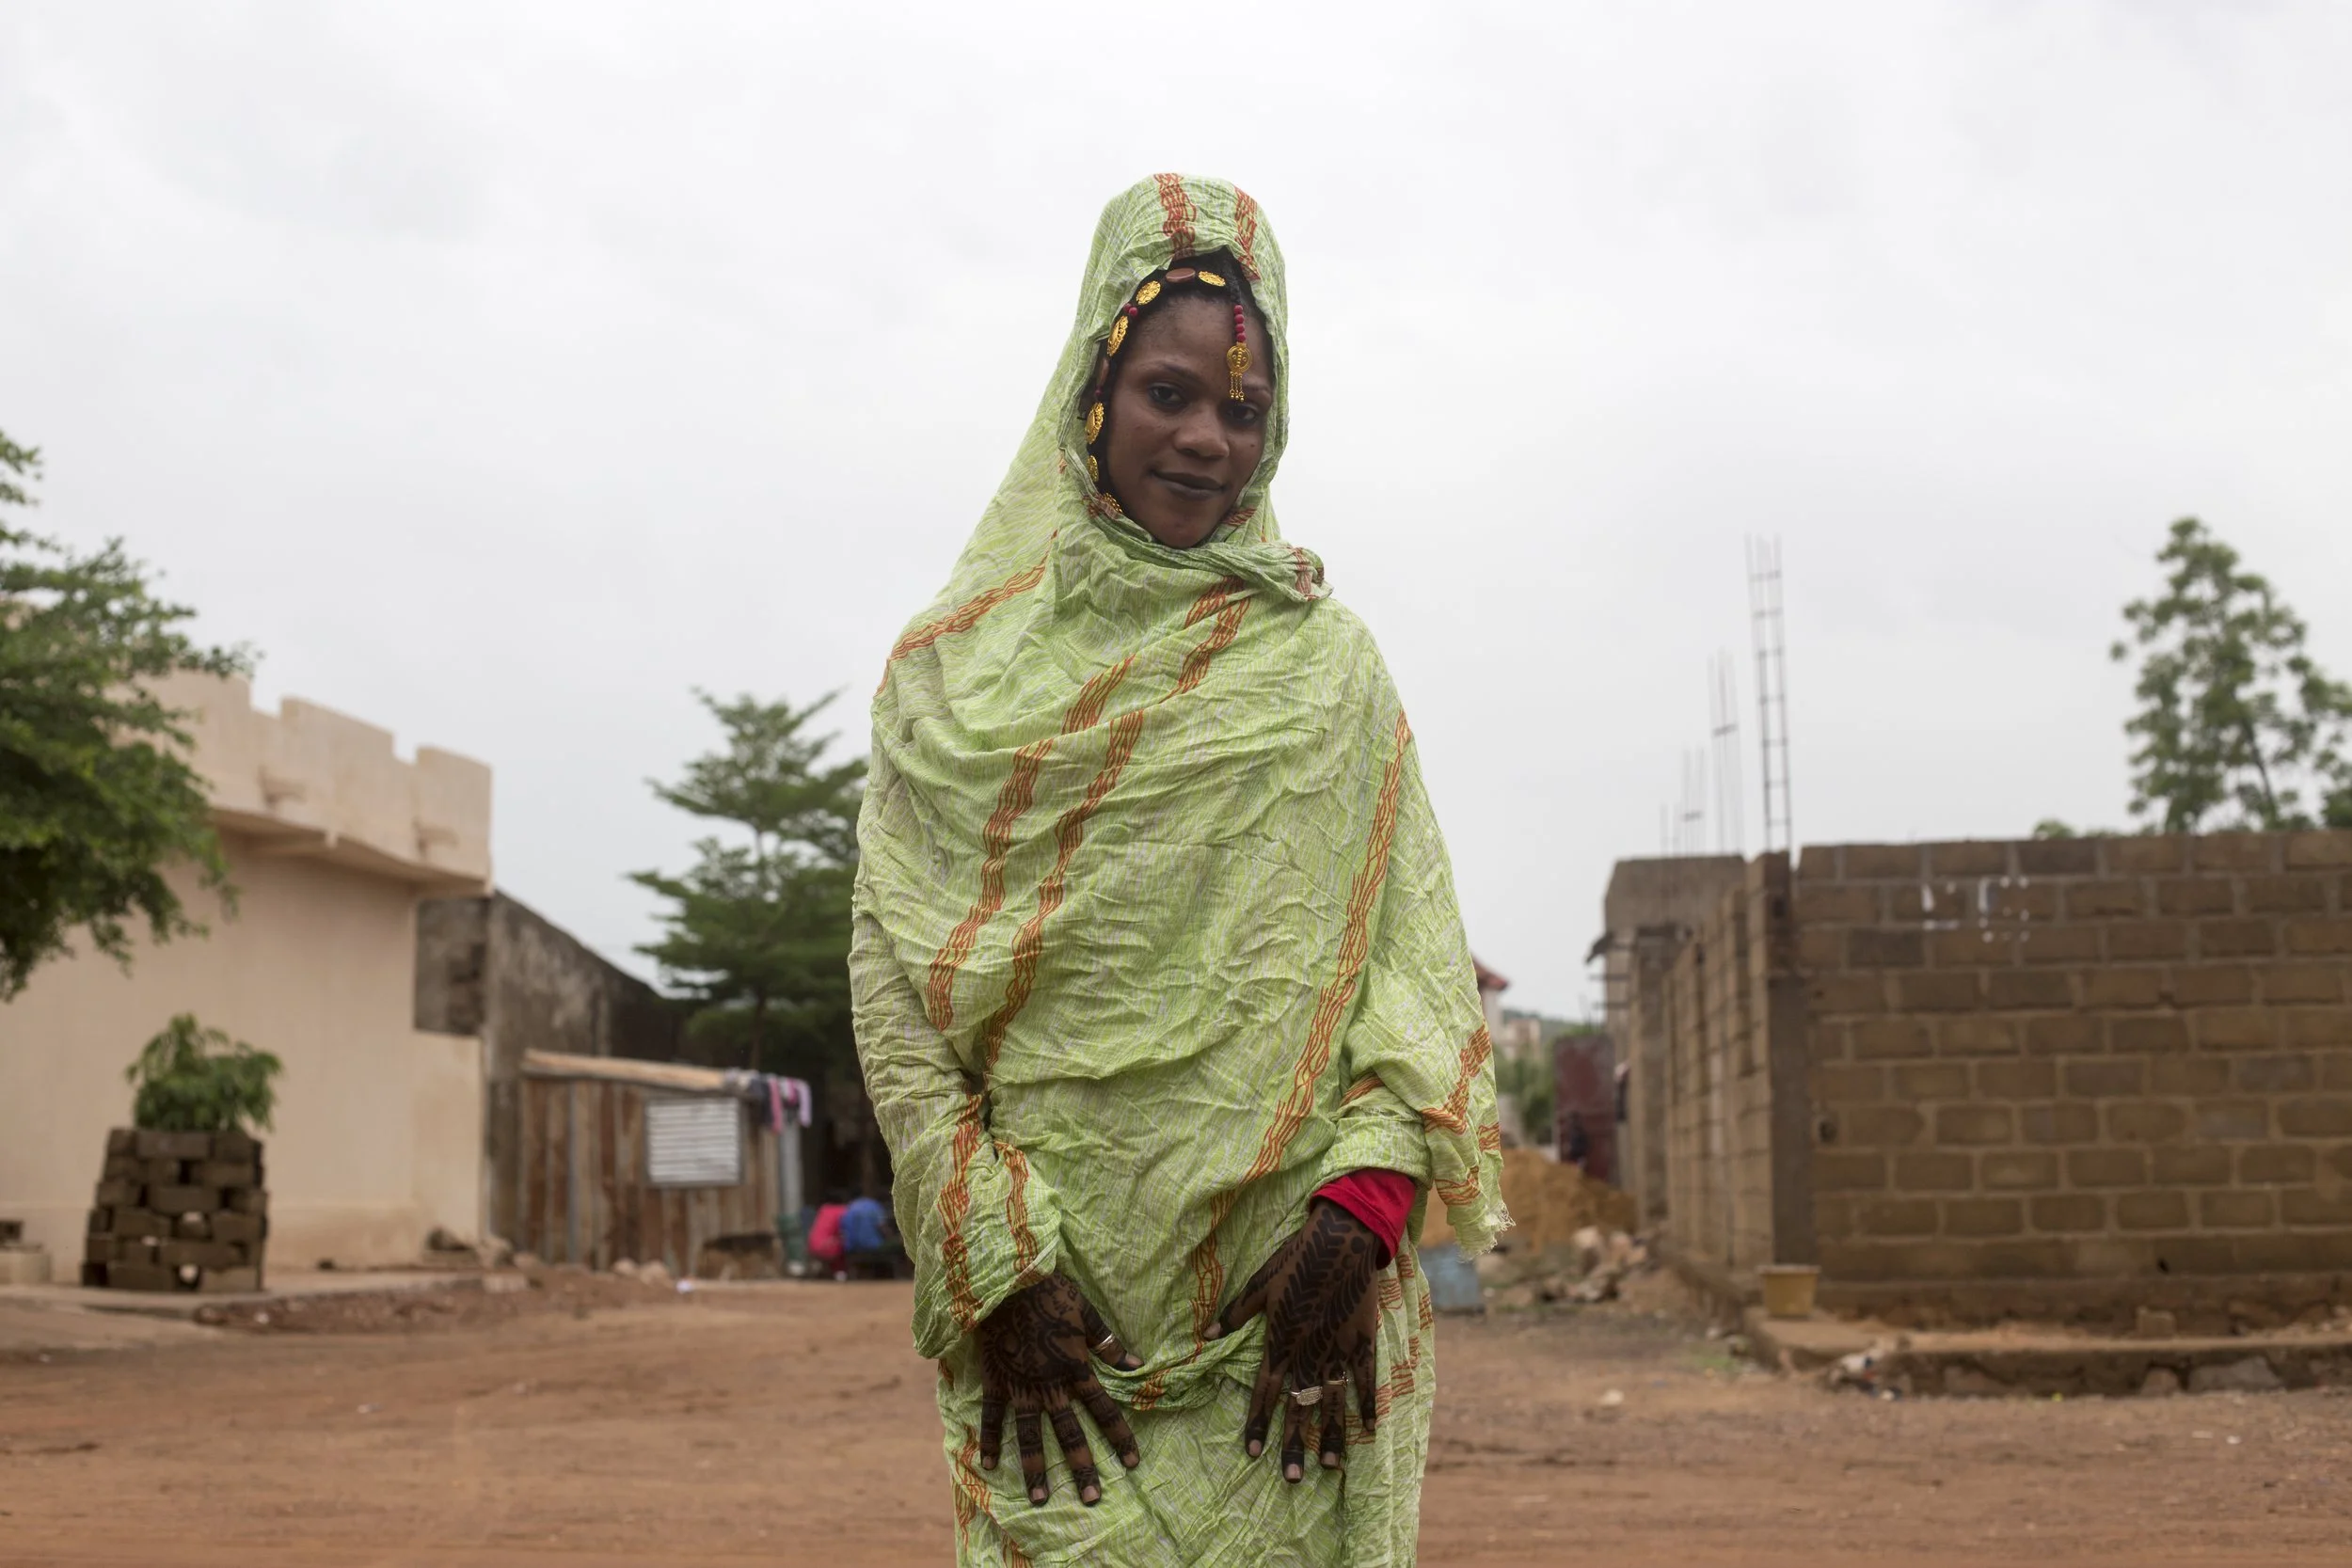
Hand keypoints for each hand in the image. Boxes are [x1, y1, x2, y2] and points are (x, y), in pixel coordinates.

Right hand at [974, 1274, 1142, 1506]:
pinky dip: (990, 1440)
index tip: (1132, 1462)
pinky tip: (987, 1465)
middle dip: (1083, 1468)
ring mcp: (1022, 1387)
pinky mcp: (997, 1381)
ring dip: (1036, 1468)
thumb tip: (1136, 1364)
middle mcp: (1051, 1386)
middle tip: (1092, 1499)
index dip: (1120, 1437)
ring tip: (1040, 1499)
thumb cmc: (1051, 1293)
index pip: (1104, 1410)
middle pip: (1070, 1434)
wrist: (1008, 1283)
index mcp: (1076, 1369)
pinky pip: (993, 1417)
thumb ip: (1108, 1344)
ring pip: (1031, 1435)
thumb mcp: (1087, 1314)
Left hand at [1207, 1199, 1381, 1480]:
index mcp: (1280, 1340)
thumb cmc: (1296, 1258)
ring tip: (1327, 1466)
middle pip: (1299, 1405)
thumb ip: (1236, 1313)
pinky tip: (1368, 1429)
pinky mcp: (1362, 1340)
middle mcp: (1308, 1352)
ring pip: (1332, 1401)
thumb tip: (1207, 1335)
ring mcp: (1338, 1349)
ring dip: (1329, 1434)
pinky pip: (1365, 1379)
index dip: (1258, 1422)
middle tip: (1291, 1477)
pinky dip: (1366, 1404)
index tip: (1251, 1451)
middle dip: (1293, 1442)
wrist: (1341, 1239)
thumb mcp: (1259, 1283)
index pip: (1265, 1391)